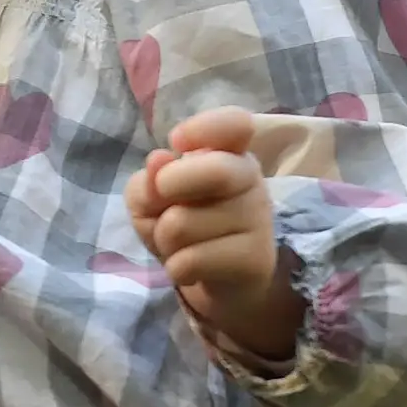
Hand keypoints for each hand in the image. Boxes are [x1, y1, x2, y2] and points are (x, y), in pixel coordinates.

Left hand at [128, 109, 296, 367]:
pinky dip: (177, 267)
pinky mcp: (255, 259)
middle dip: (168, 188)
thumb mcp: (152, 199)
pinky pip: (190, 260)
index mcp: (227, 152)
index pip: (236, 123)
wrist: (220, 282)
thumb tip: (159, 161)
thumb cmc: (184, 226)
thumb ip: (148, 180)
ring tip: (182, 245)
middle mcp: (250, 178)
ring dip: (165, 239)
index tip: (178, 142)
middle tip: (166, 206)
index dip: (205, 127)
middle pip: (215, 170)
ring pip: (182, 224)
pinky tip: (193, 268)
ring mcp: (257, 219)